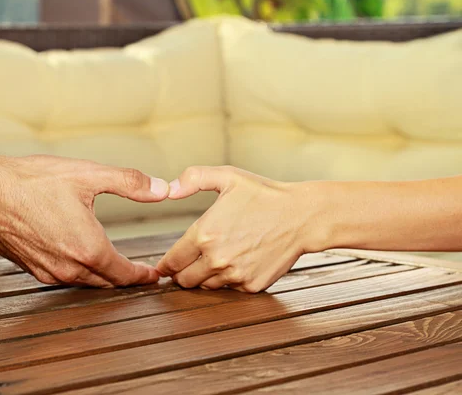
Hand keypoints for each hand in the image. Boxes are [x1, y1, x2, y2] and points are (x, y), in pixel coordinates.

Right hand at [0, 155, 168, 287]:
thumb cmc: (31, 182)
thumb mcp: (88, 175)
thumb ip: (130, 183)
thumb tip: (164, 189)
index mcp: (89, 249)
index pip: (126, 274)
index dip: (143, 276)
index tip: (154, 276)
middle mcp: (70, 268)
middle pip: (107, 282)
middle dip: (126, 278)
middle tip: (141, 273)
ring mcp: (48, 272)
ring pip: (86, 282)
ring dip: (103, 276)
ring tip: (116, 266)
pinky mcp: (31, 269)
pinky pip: (64, 277)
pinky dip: (80, 271)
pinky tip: (81, 257)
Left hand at [157, 166, 319, 292]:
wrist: (302, 216)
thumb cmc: (265, 195)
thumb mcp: (228, 176)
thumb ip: (193, 179)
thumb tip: (169, 189)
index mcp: (204, 234)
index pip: (171, 261)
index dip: (165, 265)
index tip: (165, 266)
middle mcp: (216, 259)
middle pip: (184, 281)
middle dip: (182, 274)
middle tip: (186, 266)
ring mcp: (234, 275)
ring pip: (206, 287)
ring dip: (205, 278)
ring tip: (213, 261)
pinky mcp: (251, 286)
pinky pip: (230, 289)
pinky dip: (229, 280)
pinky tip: (236, 263)